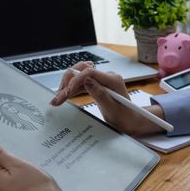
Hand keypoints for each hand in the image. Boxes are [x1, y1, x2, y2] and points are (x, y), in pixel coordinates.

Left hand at [0, 139, 68, 190]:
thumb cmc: (34, 184)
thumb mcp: (17, 164)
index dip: (12, 160)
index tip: (23, 164)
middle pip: (3, 172)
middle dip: (16, 169)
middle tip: (29, 172)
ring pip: (10, 181)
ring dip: (20, 178)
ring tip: (33, 180)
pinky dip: (23, 188)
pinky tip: (33, 189)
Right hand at [50, 61, 165, 135]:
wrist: (130, 121)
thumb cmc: (124, 117)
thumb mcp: (111, 109)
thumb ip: (99, 94)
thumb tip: (87, 81)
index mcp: (113, 80)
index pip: (90, 72)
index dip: (76, 80)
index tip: (67, 92)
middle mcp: (107, 76)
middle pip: (82, 70)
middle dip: (68, 81)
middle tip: (59, 96)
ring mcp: (101, 80)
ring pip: (79, 76)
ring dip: (68, 85)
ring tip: (58, 98)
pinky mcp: (97, 85)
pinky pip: (81, 83)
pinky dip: (72, 89)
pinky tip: (64, 96)